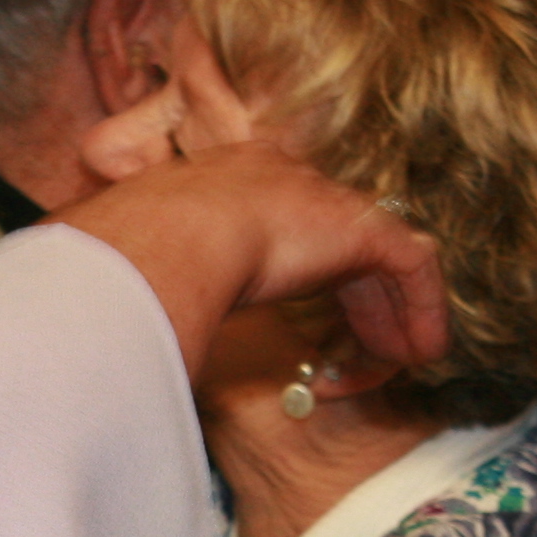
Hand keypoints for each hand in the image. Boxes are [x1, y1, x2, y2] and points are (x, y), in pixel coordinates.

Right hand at [52, 146, 447, 378]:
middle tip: (365, 341)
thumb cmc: (129, 258)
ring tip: (401, 357)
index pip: (284, 219)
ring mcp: (323, 201)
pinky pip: (413, 266)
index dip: (302, 267)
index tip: (304, 306)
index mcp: (230, 182)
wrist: (163, 238)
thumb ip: (149, 283)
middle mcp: (282, 180)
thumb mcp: (138, 265)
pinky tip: (422, 353)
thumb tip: (113, 331)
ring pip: (380, 253)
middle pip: (337, 235)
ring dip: (390, 310)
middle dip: (356, 294)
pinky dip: (423, 309)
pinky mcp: (358, 228)